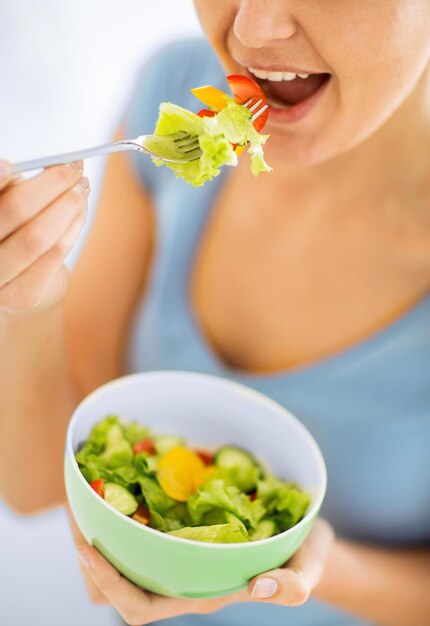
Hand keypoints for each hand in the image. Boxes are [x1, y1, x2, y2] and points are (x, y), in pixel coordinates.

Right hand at [0, 158, 89, 315]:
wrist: (15, 285)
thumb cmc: (10, 236)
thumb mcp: (5, 205)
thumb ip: (12, 188)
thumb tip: (45, 165)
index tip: (10, 165)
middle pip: (14, 210)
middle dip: (50, 184)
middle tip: (72, 169)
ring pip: (38, 235)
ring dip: (68, 205)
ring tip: (82, 187)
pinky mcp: (23, 294)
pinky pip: (56, 254)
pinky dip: (73, 226)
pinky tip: (81, 210)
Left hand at [66, 505, 333, 625]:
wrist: (305, 536)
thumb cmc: (304, 554)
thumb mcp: (308, 567)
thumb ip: (294, 584)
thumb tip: (260, 587)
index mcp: (200, 593)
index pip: (141, 607)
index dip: (108, 582)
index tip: (85, 544)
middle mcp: (180, 577)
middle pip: (116, 587)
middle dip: (88, 556)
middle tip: (75, 510)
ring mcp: (178, 554)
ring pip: (120, 558)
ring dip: (97, 531)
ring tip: (85, 496)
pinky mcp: (179, 530)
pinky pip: (137, 529)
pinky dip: (120, 511)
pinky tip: (119, 483)